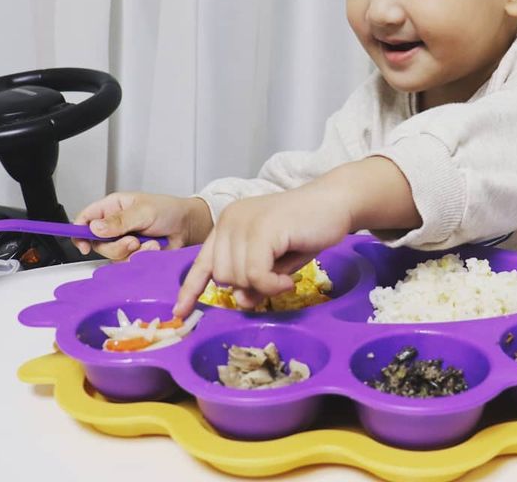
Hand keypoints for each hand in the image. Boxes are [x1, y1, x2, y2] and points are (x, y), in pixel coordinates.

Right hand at [72, 192, 212, 260]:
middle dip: (115, 246)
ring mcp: (123, 242)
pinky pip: (127, 264)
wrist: (189, 227)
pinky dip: (141, 258)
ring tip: (148, 243)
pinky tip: (153, 249)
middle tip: (133, 240)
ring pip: (112, 256)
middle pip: (97, 243)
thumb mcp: (143, 211)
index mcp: (112, 208)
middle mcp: (114, 226)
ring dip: (131, 252)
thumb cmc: (169, 211)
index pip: (85, 218)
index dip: (79, 232)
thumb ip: (119, 221)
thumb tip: (95, 228)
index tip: (84, 244)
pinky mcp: (133, 255)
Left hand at [174, 185, 351, 316]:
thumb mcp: (276, 262)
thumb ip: (255, 280)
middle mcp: (230, 220)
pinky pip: (255, 275)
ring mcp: (244, 223)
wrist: (336, 202)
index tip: (180, 313)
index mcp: (228, 224)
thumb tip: (243, 302)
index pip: (202, 262)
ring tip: (285, 275)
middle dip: (247, 286)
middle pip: (221, 276)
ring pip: (236, 278)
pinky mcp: (262, 230)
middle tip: (275, 279)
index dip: (190, 290)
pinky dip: (272, 285)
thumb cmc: (307, 230)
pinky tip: (288, 280)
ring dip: (263, 286)